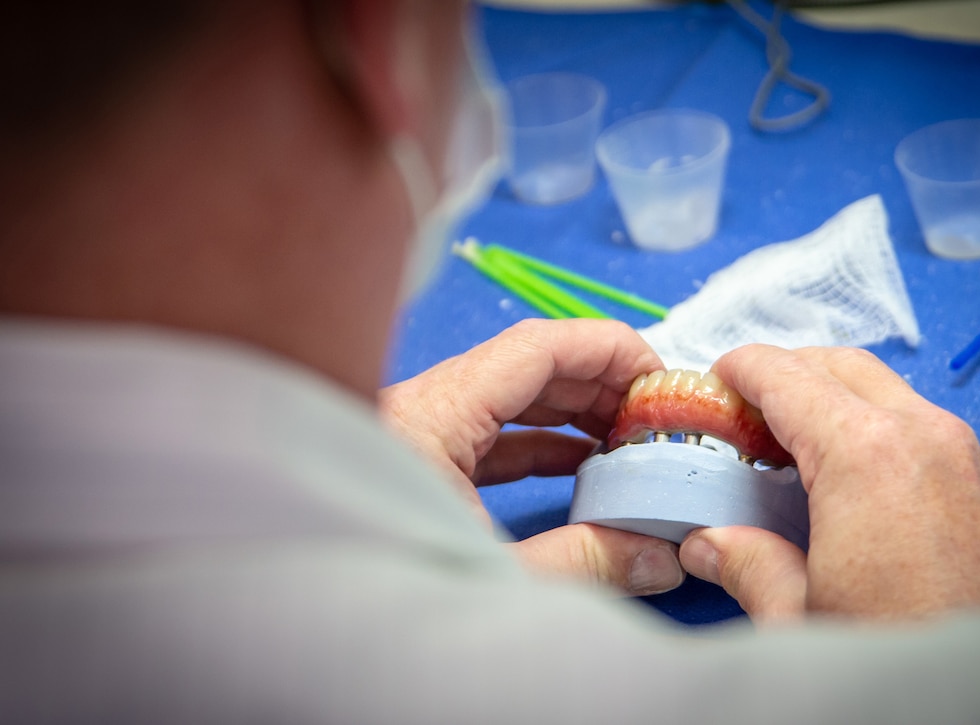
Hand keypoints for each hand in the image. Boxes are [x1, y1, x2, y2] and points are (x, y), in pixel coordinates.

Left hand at [380, 319, 683, 596]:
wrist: (294, 622)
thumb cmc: (371, 588)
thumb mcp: (493, 576)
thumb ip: (582, 563)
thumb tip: (659, 558)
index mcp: (430, 414)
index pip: (535, 346)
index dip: (607, 350)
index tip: (659, 373)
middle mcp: (419, 408)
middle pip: (526, 366)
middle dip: (598, 383)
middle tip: (654, 414)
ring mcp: (415, 432)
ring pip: (508, 399)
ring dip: (571, 413)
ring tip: (628, 438)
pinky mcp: (415, 461)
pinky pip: (489, 436)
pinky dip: (540, 444)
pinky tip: (581, 464)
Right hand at [678, 345, 979, 645]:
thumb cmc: (909, 664)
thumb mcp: (799, 620)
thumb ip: (746, 565)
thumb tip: (708, 545)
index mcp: (867, 456)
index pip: (787, 376)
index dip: (741, 370)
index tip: (716, 381)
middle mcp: (930, 441)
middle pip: (843, 368)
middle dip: (789, 375)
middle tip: (748, 414)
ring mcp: (977, 464)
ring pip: (894, 398)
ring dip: (840, 406)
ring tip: (799, 455)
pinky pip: (935, 437)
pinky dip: (889, 438)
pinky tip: (863, 493)